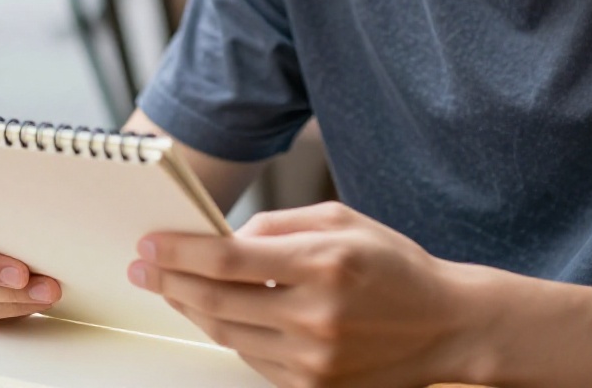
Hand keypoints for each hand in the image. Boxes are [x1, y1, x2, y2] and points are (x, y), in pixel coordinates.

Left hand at [128, 202, 476, 387]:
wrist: (448, 325)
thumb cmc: (395, 266)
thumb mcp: (340, 220)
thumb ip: (278, 226)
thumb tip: (224, 239)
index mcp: (323, 264)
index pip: (229, 260)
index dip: (181, 252)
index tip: (150, 245)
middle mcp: (317, 315)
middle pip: (218, 301)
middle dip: (171, 282)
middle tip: (143, 267)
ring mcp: (315, 358)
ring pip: (228, 334)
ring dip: (192, 309)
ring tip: (172, 287)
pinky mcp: (315, 385)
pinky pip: (252, 358)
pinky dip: (229, 333)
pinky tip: (217, 312)